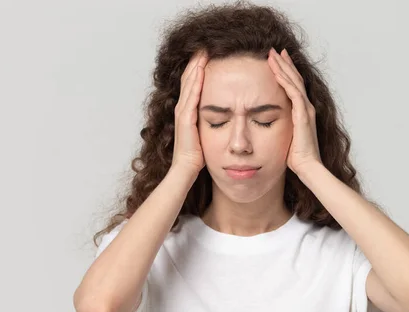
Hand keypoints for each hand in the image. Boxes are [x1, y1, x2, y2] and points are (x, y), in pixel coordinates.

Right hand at [172, 51, 208, 175]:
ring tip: (202, 51)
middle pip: (190, 78)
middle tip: (204, 45)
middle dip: (196, 62)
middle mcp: (183, 108)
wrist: (186, 169)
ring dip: (195, 66)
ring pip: (189, 83)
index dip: (199, 68)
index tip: (208, 54)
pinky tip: (201, 69)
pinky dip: (195, 81)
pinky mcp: (185, 118)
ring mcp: (183, 112)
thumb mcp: (206, 133)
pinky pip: (191, 95)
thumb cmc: (197, 156)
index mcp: (188, 111)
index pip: (193, 84)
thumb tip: (226, 114)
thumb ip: (211, 122)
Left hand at [267, 48, 321, 176]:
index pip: (294, 86)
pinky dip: (285, 81)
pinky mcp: (303, 115)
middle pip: (295, 79)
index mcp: (302, 112)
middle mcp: (306, 108)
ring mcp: (306, 110)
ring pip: (294, 82)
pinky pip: (293, 93)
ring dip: (283, 67)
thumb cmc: (296, 157)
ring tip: (272, 54)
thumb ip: (281, 127)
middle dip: (284, 64)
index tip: (276, 61)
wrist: (307, 167)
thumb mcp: (286, 137)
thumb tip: (266, 126)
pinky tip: (276, 71)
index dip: (286, 72)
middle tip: (274, 50)